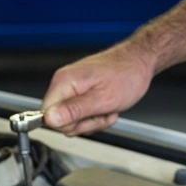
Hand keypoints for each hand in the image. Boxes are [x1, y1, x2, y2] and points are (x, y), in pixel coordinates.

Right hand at [40, 44, 154, 135]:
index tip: (86, 118)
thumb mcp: (103, 99)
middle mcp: (64, 83)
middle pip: (60, 121)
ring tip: (107, 107)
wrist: (139, 62)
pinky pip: (81, 116)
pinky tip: (107, 107)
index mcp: (64, 82)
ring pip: (73, 121)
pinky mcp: (80, 93)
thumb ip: (74, 110)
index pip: (46, 116)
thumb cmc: (127, 74)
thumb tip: (50, 119)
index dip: (67, 123)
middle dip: (85, 123)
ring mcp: (72, 89)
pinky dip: (97, 117)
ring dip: (94, 121)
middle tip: (102, 112)